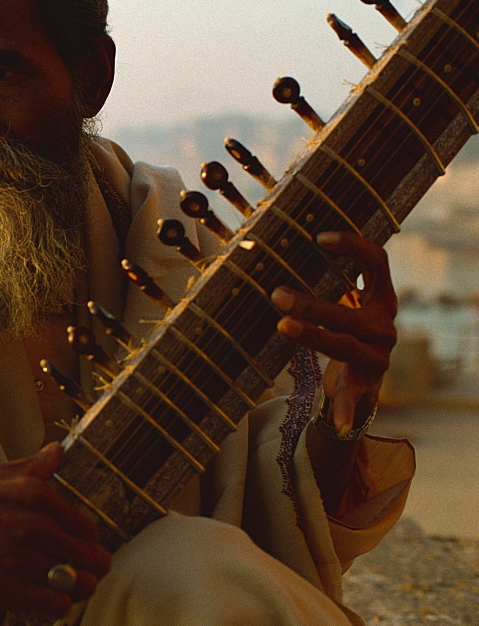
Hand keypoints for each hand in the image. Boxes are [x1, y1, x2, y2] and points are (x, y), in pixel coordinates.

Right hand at [0, 443, 111, 617]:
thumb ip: (34, 468)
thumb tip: (58, 452)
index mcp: (39, 495)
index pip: (88, 531)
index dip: (82, 545)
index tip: (69, 552)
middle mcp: (37, 525)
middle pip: (93, 560)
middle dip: (87, 570)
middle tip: (69, 575)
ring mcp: (21, 558)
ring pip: (77, 585)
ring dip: (68, 589)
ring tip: (51, 588)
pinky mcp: (2, 588)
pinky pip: (55, 606)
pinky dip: (54, 605)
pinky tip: (38, 598)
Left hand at [271, 231, 397, 433]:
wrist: (367, 376)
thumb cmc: (348, 327)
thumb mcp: (346, 303)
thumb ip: (328, 279)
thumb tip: (277, 248)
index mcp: (381, 299)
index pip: (378, 262)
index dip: (353, 246)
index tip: (319, 237)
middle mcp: (384, 325)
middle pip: (347, 312)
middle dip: (311, 303)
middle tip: (276, 295)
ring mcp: (378, 356)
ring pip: (343, 345)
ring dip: (312, 335)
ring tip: (282, 325)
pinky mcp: (367, 384)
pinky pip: (355, 397)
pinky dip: (347, 411)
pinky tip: (339, 423)